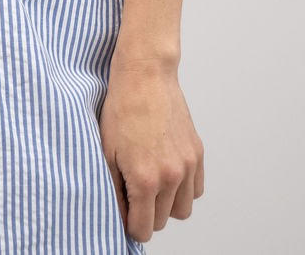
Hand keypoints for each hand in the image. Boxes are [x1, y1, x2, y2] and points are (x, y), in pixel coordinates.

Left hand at [99, 52, 203, 243]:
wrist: (145, 75)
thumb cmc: (121, 109)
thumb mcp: (107, 151)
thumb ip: (114, 190)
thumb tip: (120, 215)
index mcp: (146, 179)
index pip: (143, 229)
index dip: (130, 224)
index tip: (124, 210)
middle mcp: (172, 176)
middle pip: (161, 221)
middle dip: (146, 213)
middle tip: (133, 190)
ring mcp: (188, 164)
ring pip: (182, 210)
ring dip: (167, 204)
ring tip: (151, 182)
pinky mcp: (197, 152)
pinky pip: (196, 189)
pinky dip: (184, 188)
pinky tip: (167, 171)